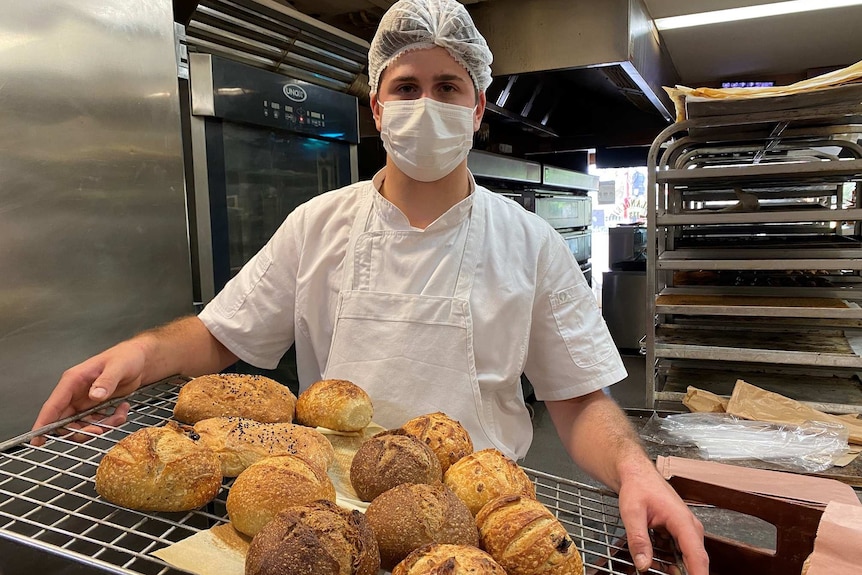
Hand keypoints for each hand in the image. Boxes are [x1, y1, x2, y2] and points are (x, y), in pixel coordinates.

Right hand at [31, 339, 148, 445]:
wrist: (138, 359)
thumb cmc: (126, 357)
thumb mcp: (118, 367)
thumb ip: (106, 381)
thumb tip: (95, 395)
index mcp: (73, 381)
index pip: (53, 405)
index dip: (43, 423)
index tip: (37, 440)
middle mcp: (75, 393)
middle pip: (65, 422)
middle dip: (82, 430)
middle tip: (100, 429)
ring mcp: (84, 402)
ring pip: (82, 425)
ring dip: (101, 426)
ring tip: (118, 416)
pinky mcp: (95, 407)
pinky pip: (97, 423)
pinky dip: (110, 422)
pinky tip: (122, 410)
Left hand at [617, 466, 708, 574]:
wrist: (637, 474)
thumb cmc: (638, 487)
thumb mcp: (632, 513)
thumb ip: (638, 540)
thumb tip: (643, 564)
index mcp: (682, 521)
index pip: (697, 556)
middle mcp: (690, 527)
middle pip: (694, 560)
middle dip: (683, 573)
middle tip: (663, 574)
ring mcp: (686, 530)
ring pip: (685, 559)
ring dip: (671, 567)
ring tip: (652, 565)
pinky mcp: (680, 533)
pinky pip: (678, 553)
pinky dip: (667, 560)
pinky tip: (651, 559)